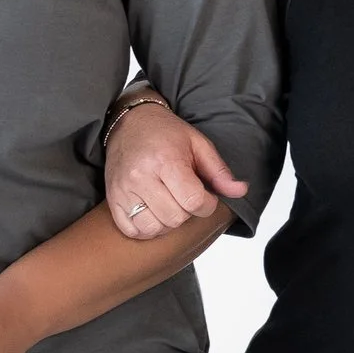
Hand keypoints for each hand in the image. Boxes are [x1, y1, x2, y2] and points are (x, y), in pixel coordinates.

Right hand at [103, 97, 247, 239]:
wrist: (129, 122)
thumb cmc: (165, 133)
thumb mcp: (198, 144)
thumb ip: (219, 171)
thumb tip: (241, 191)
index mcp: (166, 161)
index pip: (193, 200)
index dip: (207, 204)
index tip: (206, 197)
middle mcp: (141, 177)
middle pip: (174, 218)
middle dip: (187, 213)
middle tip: (186, 198)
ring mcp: (124, 190)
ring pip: (153, 228)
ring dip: (167, 223)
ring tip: (170, 206)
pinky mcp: (113, 199)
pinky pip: (132, 230)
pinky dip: (146, 229)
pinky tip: (153, 213)